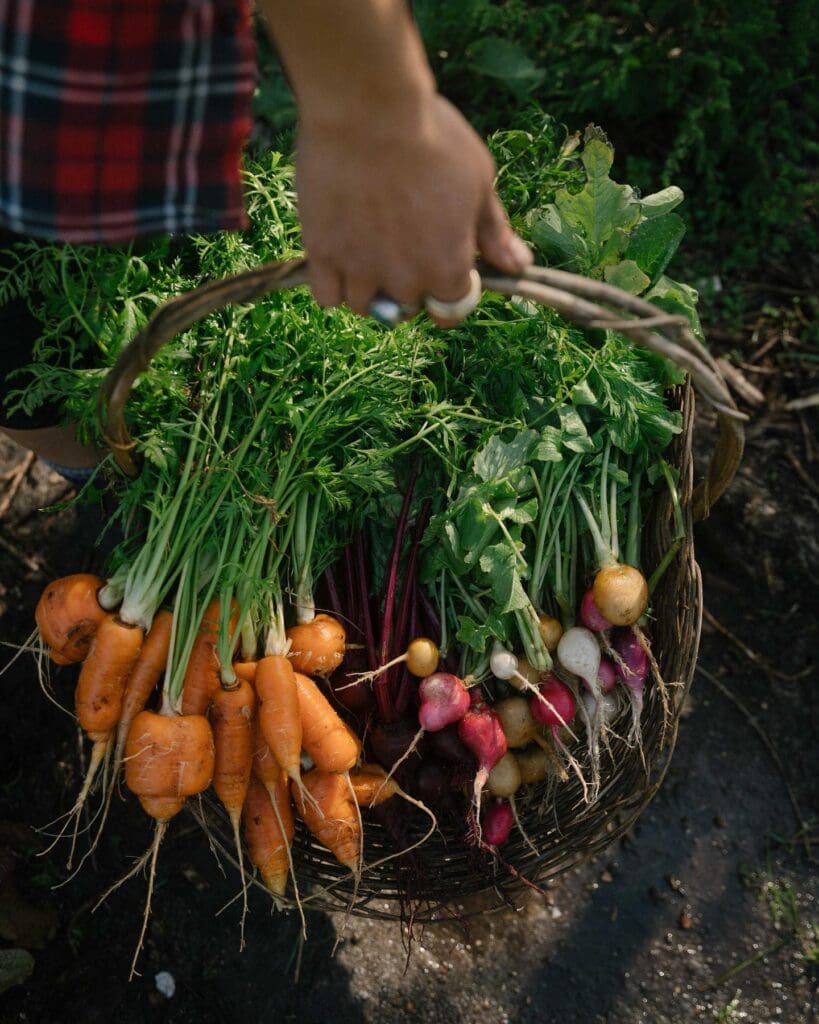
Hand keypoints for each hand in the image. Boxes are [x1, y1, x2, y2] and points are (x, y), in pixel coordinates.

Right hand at [294, 93, 532, 325]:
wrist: (367, 108)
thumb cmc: (433, 138)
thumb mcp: (479, 181)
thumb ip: (495, 233)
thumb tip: (520, 267)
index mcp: (448, 268)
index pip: (451, 310)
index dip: (450, 289)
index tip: (443, 262)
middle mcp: (404, 281)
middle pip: (408, 307)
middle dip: (410, 285)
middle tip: (403, 243)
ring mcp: (360, 271)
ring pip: (366, 307)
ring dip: (371, 289)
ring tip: (369, 251)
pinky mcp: (322, 255)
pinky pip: (327, 296)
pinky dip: (335, 286)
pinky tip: (341, 257)